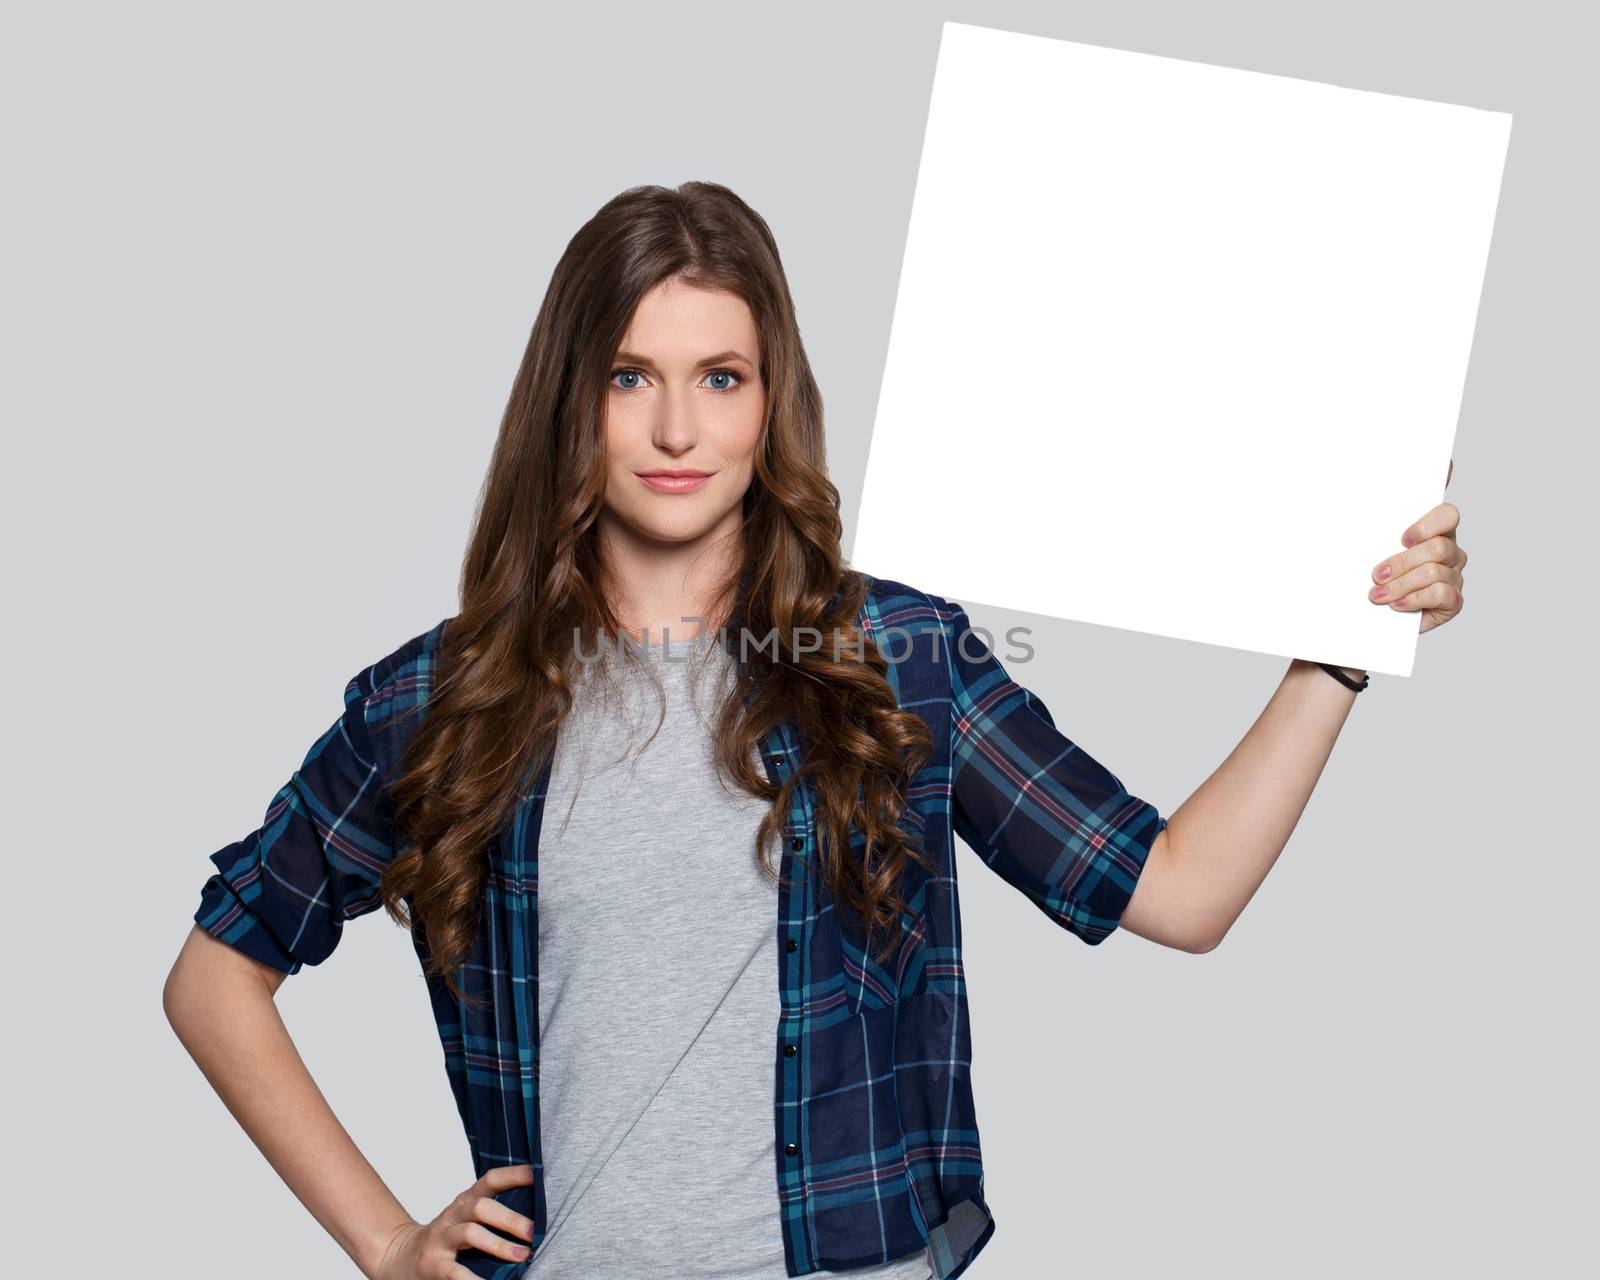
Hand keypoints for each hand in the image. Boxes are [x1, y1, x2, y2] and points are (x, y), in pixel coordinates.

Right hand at [373, 1165, 536, 1278]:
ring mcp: (441, 1239)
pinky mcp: (433, 1264)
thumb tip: (536, 1217)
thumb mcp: (466, 1219)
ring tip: (521, 1256)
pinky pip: (454, 1271)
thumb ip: (492, 1214)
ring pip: (470, 1233)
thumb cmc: (446, 1239)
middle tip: (533, 1232)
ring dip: (498, 1244)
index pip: (489, 1180)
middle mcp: (453, 1215)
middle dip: (509, 1218)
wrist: (400, 1258)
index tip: (536, 1173)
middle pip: (481, 1206)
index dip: (512, 1174)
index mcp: (465, 1202)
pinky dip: (473, 1279)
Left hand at [1369, 459, 1466, 635]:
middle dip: (1402, 561)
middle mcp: (1449, 551)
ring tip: (1377, 594)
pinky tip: (1396, 604)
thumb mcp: (1364, 547)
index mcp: (1432, 531)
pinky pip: (1441, 594)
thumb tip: (1352, 496)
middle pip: (1438, 546)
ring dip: (1401, 584)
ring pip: (1435, 571)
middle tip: (1377, 574)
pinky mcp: (1453, 601)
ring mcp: (1453, 575)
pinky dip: (1413, 599)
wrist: (1367, 619)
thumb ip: (1367, 524)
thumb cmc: (1369, 577)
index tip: (1402, 537)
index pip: (1447, 514)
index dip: (1429, 523)